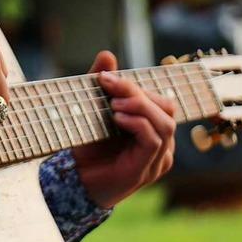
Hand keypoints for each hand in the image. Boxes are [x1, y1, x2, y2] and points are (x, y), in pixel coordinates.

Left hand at [72, 51, 175, 208]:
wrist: (74, 186)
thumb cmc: (88, 150)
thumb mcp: (94, 114)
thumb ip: (103, 87)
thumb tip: (108, 55)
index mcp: (154, 131)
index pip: (160, 101)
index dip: (137, 85)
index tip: (107, 77)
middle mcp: (162, 146)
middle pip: (166, 109)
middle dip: (138, 93)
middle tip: (110, 86)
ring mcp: (157, 161)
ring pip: (165, 124)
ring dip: (140, 107)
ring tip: (113, 104)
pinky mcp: (145, 170)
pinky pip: (153, 141)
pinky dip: (138, 124)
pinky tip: (117, 118)